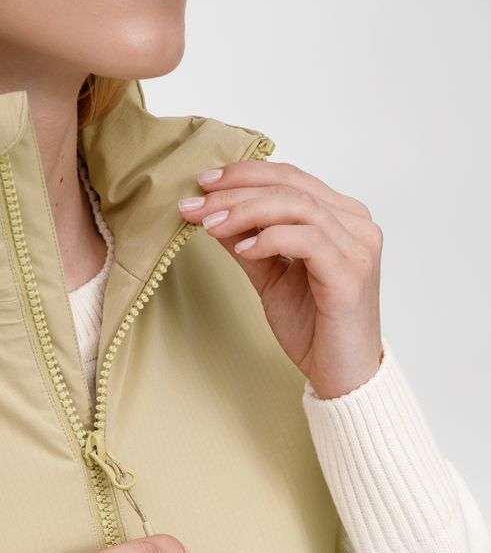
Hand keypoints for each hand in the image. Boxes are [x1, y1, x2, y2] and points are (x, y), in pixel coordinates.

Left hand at [178, 160, 383, 398]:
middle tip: (195, 204)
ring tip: (210, 225)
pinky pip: (307, 239)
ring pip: (296, 206)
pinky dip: (269, 239)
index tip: (202, 183)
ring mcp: (357, 246)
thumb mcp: (271, 278)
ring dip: (245, 212)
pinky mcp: (350, 273)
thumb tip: (212, 214)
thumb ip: (248, 244)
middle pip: (290, 186)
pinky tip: (243, 250)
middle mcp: (355, 224)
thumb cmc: (314, 330)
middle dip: (236, 192)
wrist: (342, 378)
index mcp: (340, 218)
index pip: (290, 178)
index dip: (245, 175)